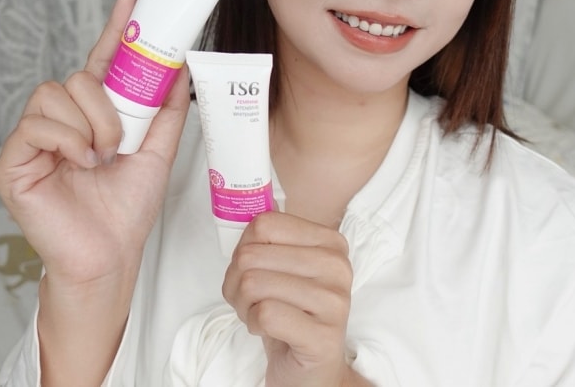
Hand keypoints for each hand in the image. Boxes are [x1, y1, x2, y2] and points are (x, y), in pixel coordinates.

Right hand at [0, 0, 190, 286]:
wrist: (110, 255)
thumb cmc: (127, 209)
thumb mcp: (157, 153)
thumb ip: (166, 111)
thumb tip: (180, 68)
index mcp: (93, 116)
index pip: (100, 63)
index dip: (114, 30)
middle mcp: (61, 122)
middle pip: (75, 78)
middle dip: (104, 105)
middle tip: (118, 142)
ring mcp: (34, 140)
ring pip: (54, 95)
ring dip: (89, 126)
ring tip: (100, 157)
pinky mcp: (13, 162)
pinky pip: (35, 125)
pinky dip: (65, 140)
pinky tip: (78, 163)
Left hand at [222, 211, 359, 386]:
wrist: (310, 369)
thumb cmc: (290, 314)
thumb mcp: (282, 268)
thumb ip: (268, 239)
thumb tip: (245, 206)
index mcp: (330, 242)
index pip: (264, 223)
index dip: (243, 249)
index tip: (255, 271)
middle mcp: (338, 266)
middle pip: (252, 255)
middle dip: (237, 283)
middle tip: (252, 301)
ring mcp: (335, 301)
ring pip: (254, 283)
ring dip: (243, 305)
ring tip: (259, 315)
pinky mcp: (323, 336)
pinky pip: (265, 313)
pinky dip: (253, 324)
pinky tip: (269, 331)